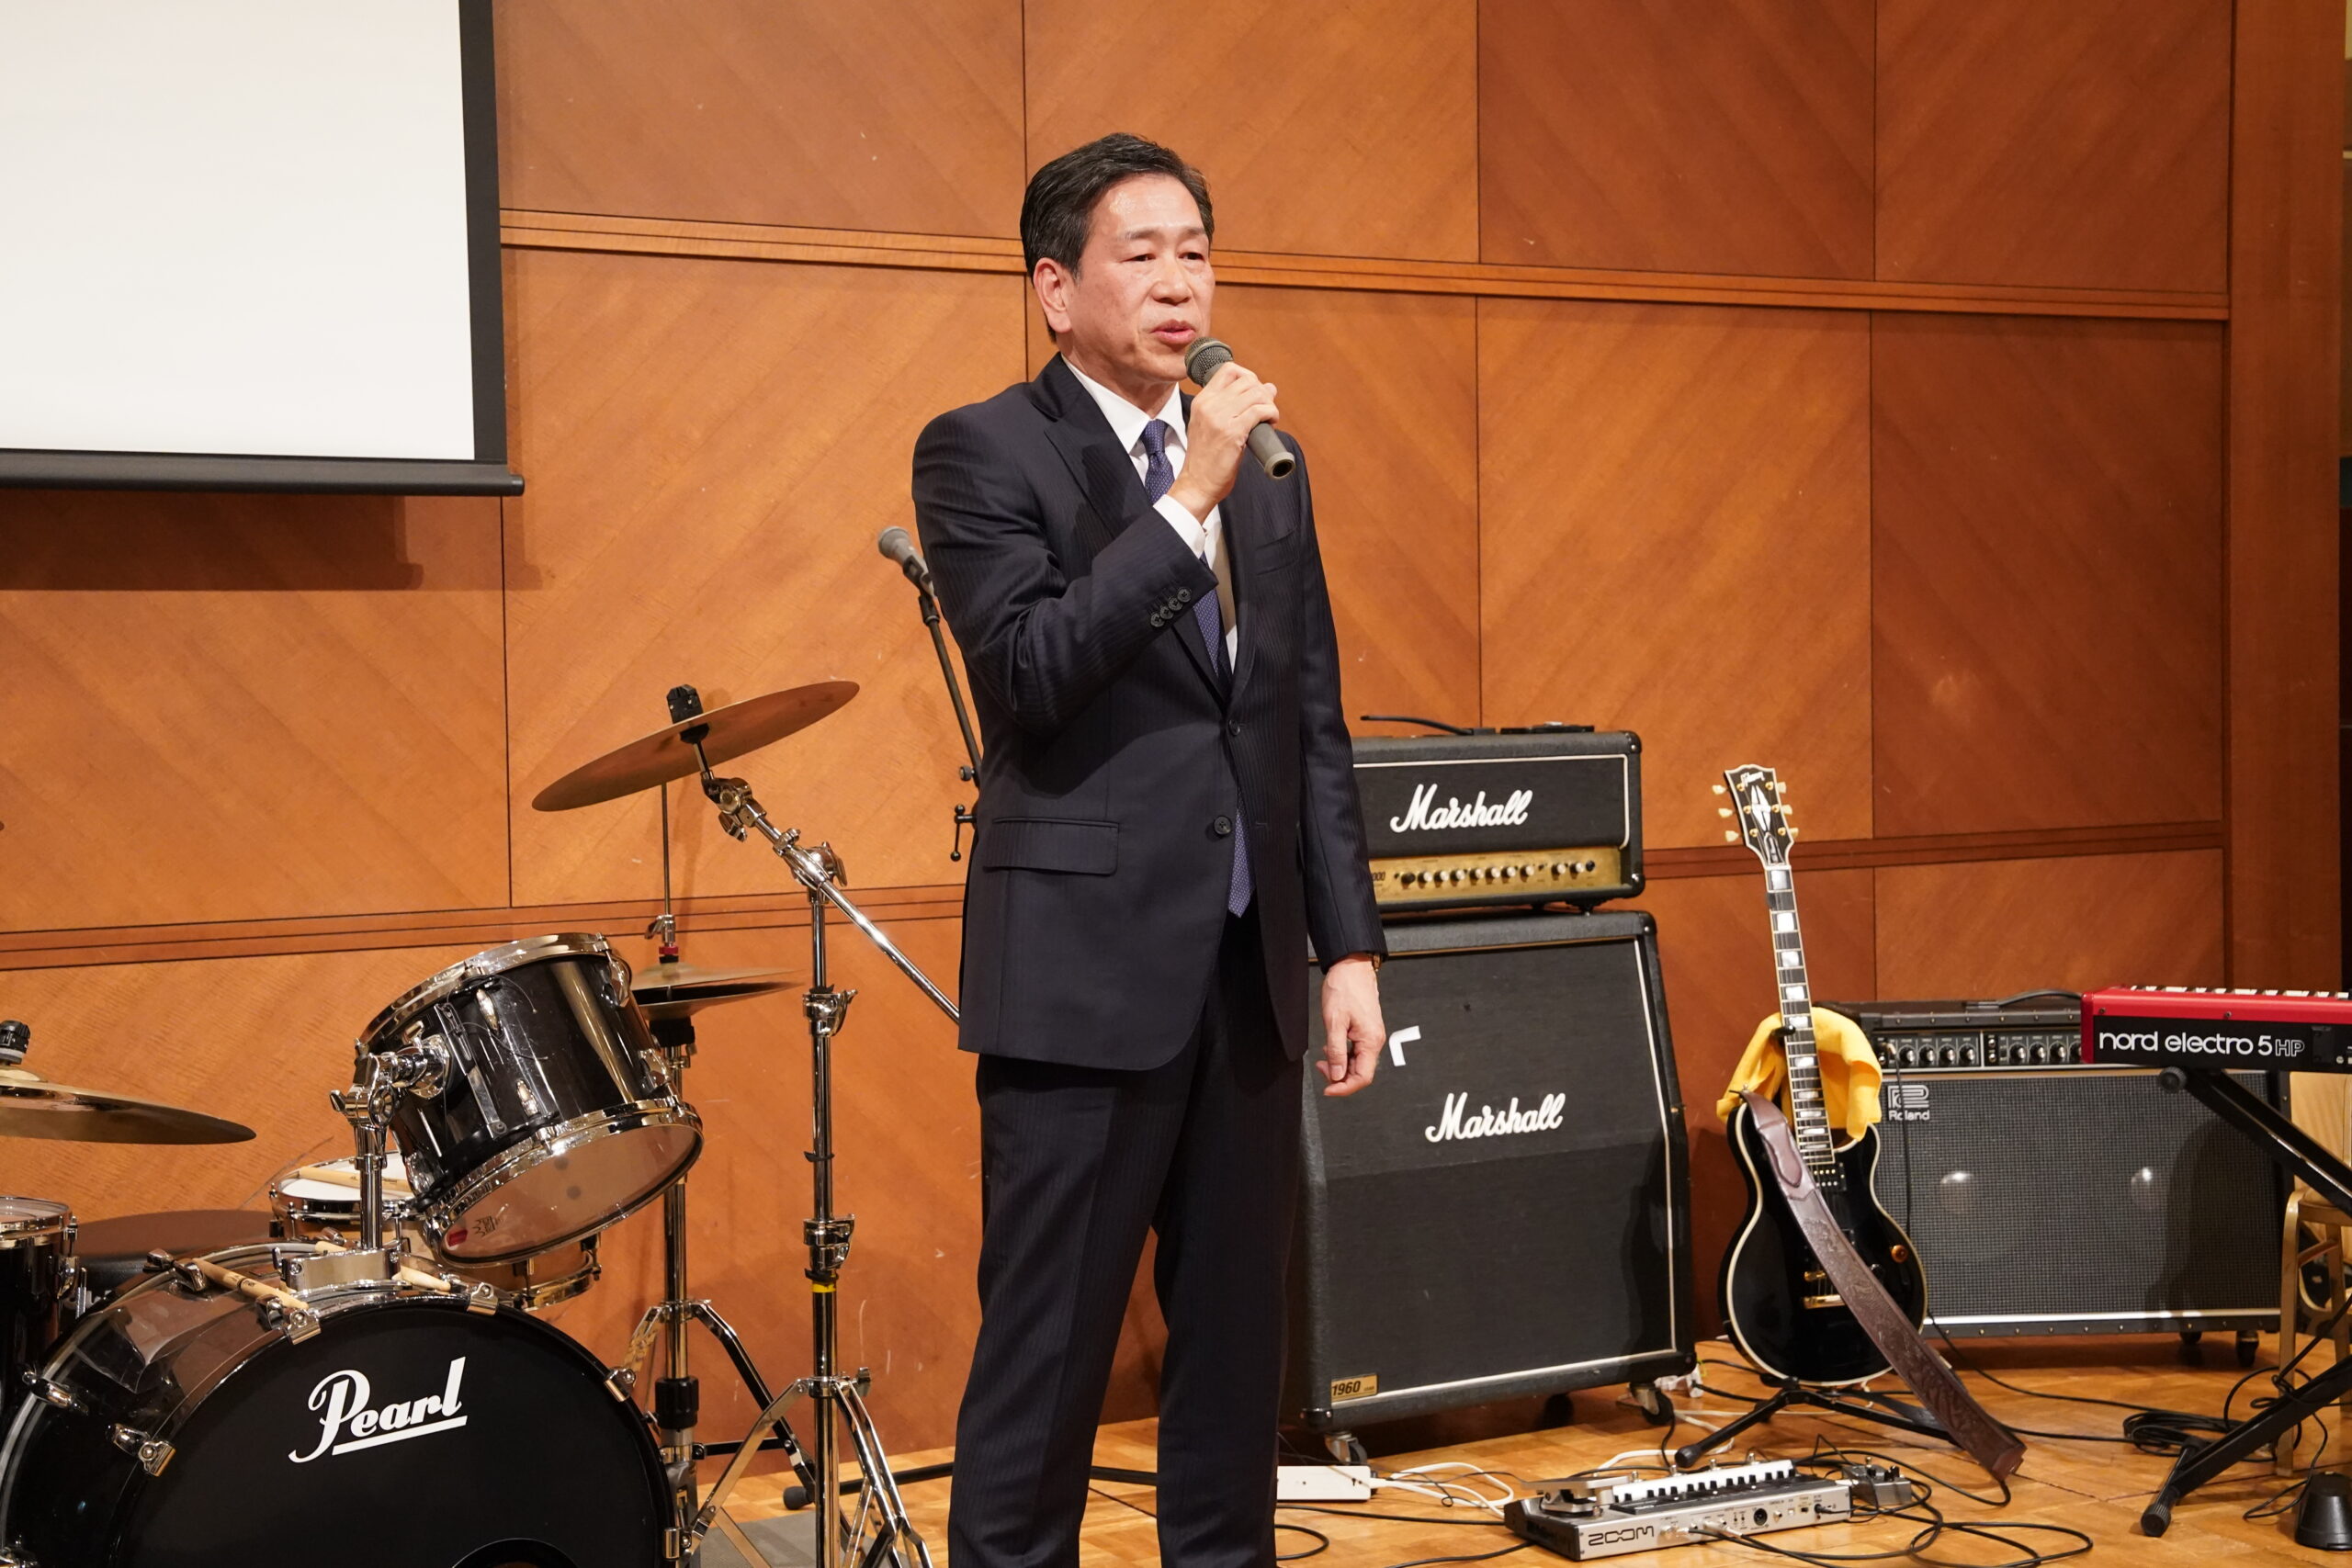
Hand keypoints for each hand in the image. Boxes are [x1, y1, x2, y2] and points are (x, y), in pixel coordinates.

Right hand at [1168, 362, 1277, 519]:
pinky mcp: (1233, 432)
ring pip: (1256, 393)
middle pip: (1247, 380)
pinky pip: (1260, 411)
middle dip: (1262, 392)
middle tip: (1265, 409)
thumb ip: (1233, 406)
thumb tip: (1269, 388)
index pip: (1228, 370)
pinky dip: (1271, 414)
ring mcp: (1220, 418)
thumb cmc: (1206, 458)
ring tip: (1269, 418)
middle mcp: (1209, 405)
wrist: (1197, 483)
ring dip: (1269, 404)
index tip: (1254, 393)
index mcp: (1202, 401)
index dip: (1248, 376)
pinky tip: (1271, 423)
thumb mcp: (1211, 425)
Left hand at [1316, 955, 1383, 1097]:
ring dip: (1340, 1066)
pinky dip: (1342, 1056)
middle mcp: (1374, 1040)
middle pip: (1360, 1072)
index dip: (1344, 1088)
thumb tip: (1337, 1075)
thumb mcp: (1334, 1023)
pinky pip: (1356, 1052)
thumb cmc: (1344, 988)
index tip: (1327, 1089)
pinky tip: (1330, 1050)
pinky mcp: (1365, 1030)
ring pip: (1357, 1063)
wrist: (1351, 967)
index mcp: (1371, 1040)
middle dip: (1339, 1076)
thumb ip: (1336, 1052)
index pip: (1362, 1077)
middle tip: (1320, 1068)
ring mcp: (1371, 1035)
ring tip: (1322, 1059)